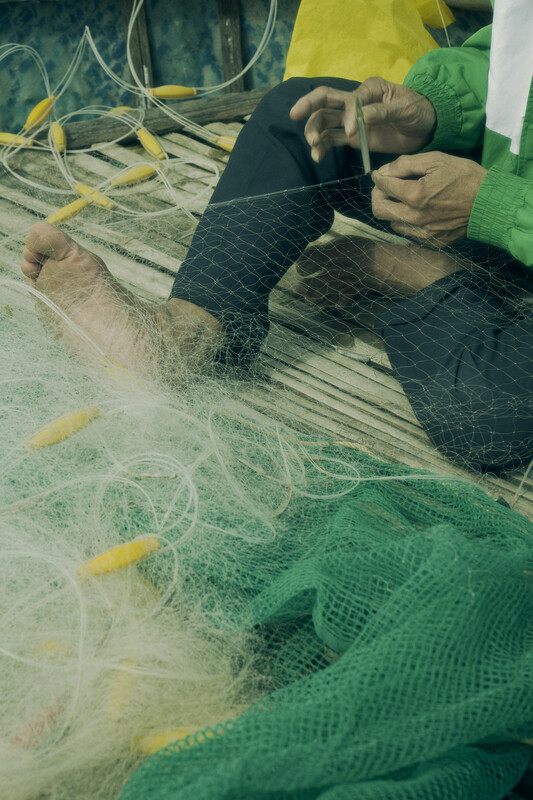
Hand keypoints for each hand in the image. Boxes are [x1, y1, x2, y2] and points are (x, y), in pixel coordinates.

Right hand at [289, 76, 436, 162]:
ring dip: (314, 131)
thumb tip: (364, 115)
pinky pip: (332, 140)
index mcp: (370, 89)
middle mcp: (356, 102)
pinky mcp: (352, 137)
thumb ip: (384, 112)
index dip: (348, 114)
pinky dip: (323, 147)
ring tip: (314, 146)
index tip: (352, 132)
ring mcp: (351, 120)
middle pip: (325, 100)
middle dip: (308, 106)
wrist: (425, 128)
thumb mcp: (406, 109)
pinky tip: (318, 156)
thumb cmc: (418, 111)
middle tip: (294, 115)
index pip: (350, 98)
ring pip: (324, 121)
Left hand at [371, 152, 487, 246]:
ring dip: (393, 210)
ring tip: (405, 199)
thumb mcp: (437, 160)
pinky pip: (408, 233)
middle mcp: (415, 218)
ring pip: (392, 223)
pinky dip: (406, 221)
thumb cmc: (466, 177)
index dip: (378, 178)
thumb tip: (385, 170)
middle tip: (386, 188)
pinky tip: (417, 211)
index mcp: (415, 195)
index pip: (383, 186)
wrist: (489, 203)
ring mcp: (422, 233)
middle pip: (379, 210)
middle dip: (378, 196)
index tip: (380, 175)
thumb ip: (406, 164)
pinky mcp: (430, 242)